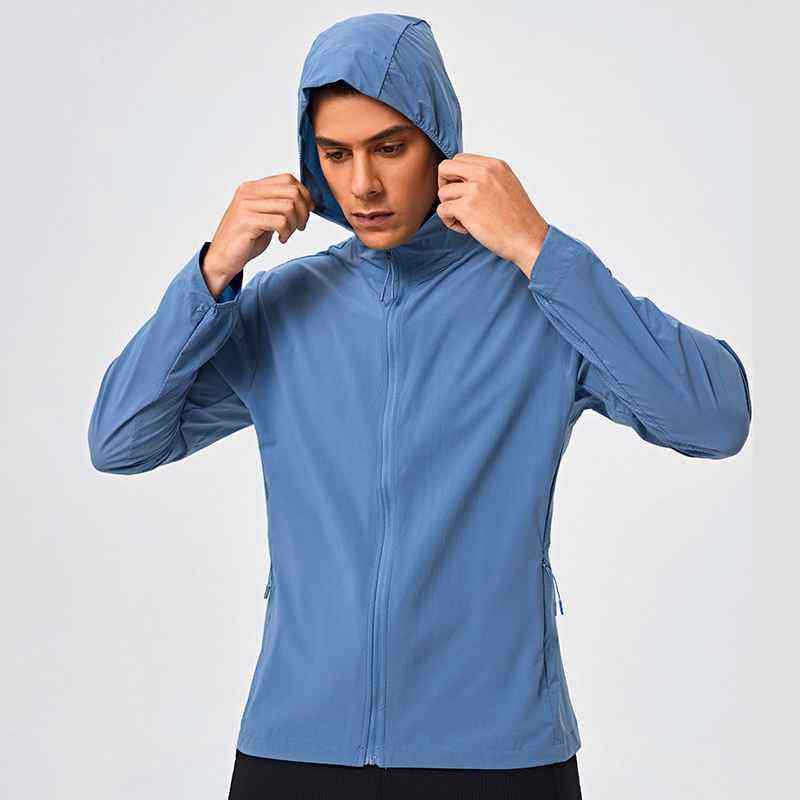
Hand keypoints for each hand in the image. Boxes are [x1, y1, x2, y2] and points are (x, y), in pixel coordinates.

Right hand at [203, 173, 315, 288]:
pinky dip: (286, 232)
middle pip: (292, 191)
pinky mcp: (248, 221)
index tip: (308, 210)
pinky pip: (280, 221)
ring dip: (295, 223)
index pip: (288, 179)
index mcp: (253, 187)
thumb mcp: (264, 216)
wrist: (223, 257)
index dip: (304, 194)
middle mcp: (249, 192)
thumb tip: (308, 201)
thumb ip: (279, 205)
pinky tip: (280, 239)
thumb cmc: (245, 239)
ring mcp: (247, 205)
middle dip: (304, 210)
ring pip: (288, 206)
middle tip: (301, 226)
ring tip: (288, 234)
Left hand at [436, 153, 548, 277]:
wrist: (528, 239)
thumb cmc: (519, 219)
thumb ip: (487, 177)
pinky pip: (442, 210)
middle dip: (443, 185)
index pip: (460, 158)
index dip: (454, 176)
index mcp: (494, 165)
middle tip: (453, 202)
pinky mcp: (467, 208)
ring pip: (442, 192)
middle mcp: (484, 173)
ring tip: (466, 220)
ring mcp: (475, 189)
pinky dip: (449, 222)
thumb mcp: (507, 185)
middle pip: (445, 167)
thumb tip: (462, 179)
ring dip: (449, 208)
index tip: (460, 191)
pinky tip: (466, 228)